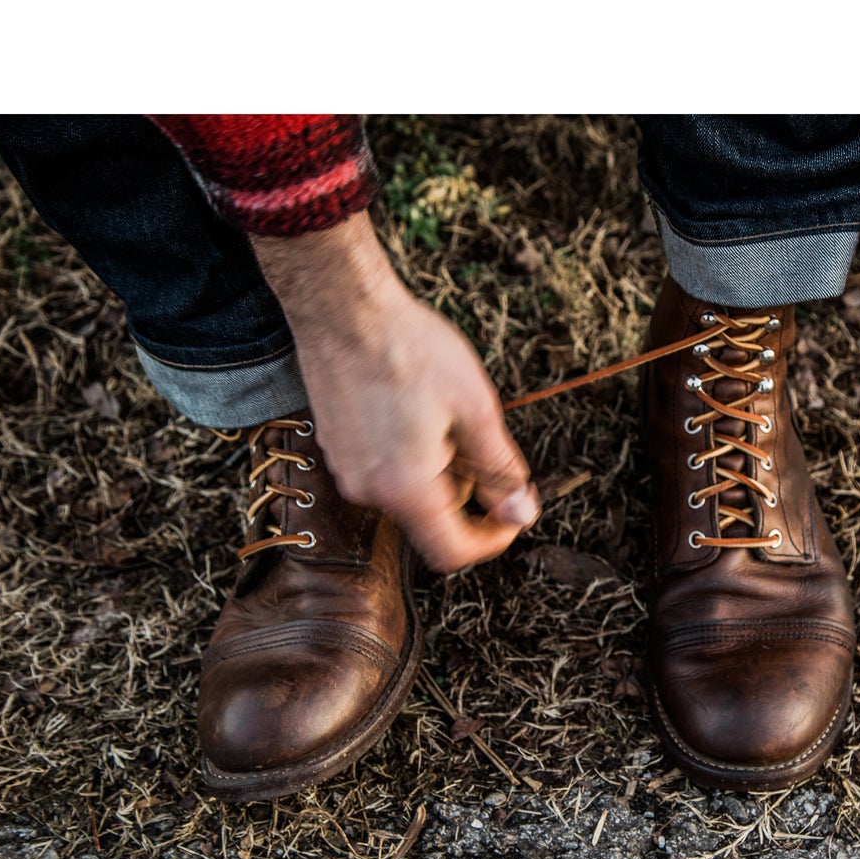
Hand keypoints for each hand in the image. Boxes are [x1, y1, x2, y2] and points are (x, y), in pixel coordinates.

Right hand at [251, 214, 538, 571]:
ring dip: (441, 468)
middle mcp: (369, 490)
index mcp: (406, 488)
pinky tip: (416, 406)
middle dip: (467, 489)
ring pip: (410, 494)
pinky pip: (386, 471)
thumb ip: (500, 470)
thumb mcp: (476, 410)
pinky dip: (413, 455)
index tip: (513, 512)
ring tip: (444, 411)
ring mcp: (347, 470)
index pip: (452, 552)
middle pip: (433, 520)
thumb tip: (523, 515)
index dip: (492, 541)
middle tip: (478, 434)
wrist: (343, 305)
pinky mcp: (336, 449)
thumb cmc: (411, 349)